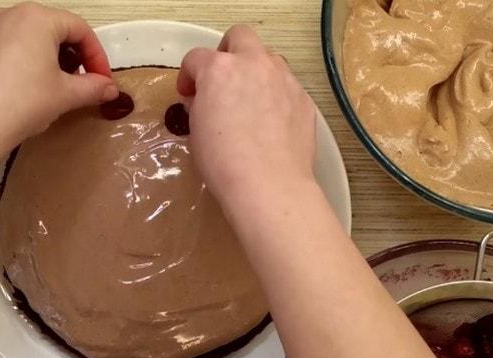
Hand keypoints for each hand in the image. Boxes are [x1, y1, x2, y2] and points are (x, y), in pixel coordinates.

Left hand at [0, 2, 117, 155]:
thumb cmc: (22, 103)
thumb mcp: (65, 95)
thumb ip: (93, 88)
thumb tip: (110, 89)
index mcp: (37, 18)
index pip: (79, 29)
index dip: (97, 56)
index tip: (103, 81)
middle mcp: (9, 14)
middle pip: (52, 30)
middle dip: (72, 57)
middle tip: (81, 85)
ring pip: (27, 38)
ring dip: (47, 60)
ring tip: (53, 89)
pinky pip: (5, 49)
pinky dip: (22, 64)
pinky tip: (23, 92)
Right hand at [178, 25, 316, 204]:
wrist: (269, 185)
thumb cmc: (225, 163)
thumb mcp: (196, 132)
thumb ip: (199, 106)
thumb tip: (204, 102)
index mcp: (219, 70)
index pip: (196, 58)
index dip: (188, 75)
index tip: (188, 94)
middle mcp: (254, 65)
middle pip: (240, 37)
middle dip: (227, 52)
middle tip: (221, 80)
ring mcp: (283, 79)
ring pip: (269, 59)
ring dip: (256, 72)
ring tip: (249, 103)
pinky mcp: (304, 99)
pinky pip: (287, 87)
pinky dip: (276, 97)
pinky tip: (270, 124)